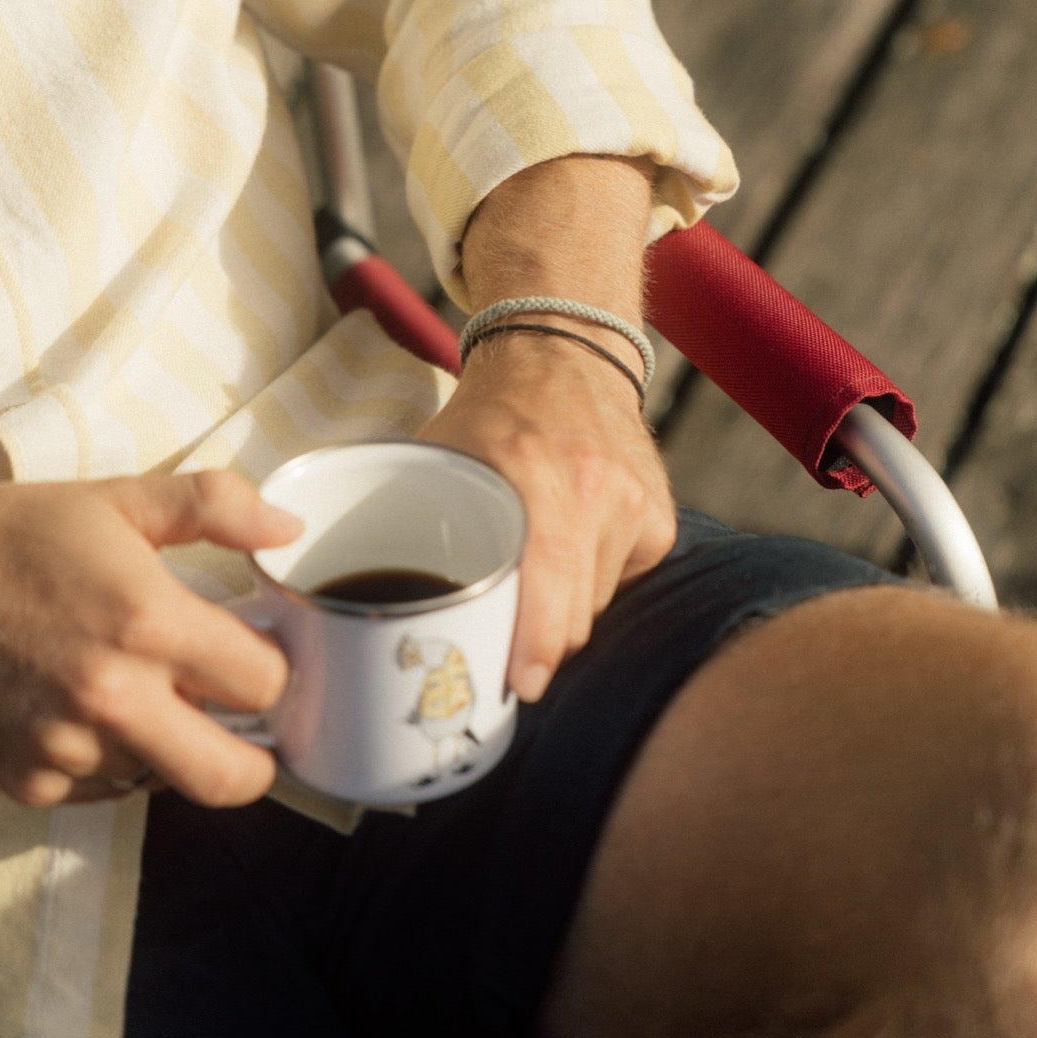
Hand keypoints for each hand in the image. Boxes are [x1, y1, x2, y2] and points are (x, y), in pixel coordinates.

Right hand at [0, 472, 301, 808]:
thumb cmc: (10, 537)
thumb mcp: (117, 500)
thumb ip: (215, 506)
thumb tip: (288, 530)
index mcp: (147, 623)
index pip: (264, 683)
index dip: (271, 666)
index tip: (255, 651)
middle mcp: (115, 700)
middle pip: (233, 776)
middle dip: (256, 756)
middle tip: (247, 724)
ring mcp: (71, 752)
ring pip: (164, 778)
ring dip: (170, 746)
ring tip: (139, 688)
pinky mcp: (32, 786)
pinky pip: (105, 789)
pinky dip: (112, 760)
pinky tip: (84, 706)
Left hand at [417, 334, 675, 702]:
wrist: (565, 352)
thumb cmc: (488, 412)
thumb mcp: (437, 454)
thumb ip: (414, 523)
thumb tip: (375, 607)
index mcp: (529, 472)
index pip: (548, 591)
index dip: (532, 653)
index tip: (516, 685)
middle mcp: (592, 487)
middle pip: (571, 620)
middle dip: (536, 645)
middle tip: (501, 645)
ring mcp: (633, 504)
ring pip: (596, 608)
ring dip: (562, 609)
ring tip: (532, 569)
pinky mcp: (660, 518)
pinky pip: (622, 583)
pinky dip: (594, 578)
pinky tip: (571, 540)